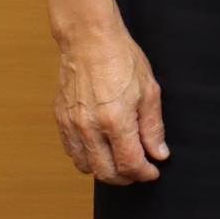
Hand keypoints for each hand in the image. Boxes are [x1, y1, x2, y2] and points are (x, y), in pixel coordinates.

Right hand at [54, 27, 167, 183]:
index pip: (130, 164)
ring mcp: (72, 125)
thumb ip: (153, 127)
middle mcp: (90, 128)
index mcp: (116, 121)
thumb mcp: (149, 91)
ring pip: (86, 166)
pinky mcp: (61, 120)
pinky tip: (101, 150)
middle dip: (126, 178)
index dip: (144, 173)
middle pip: (106, 173)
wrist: (90, 40)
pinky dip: (87, 158)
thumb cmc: (122, 59)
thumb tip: (158, 153)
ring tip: (121, 161)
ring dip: (105, 170)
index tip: (152, 171)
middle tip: (139, 171)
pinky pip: (72, 151)